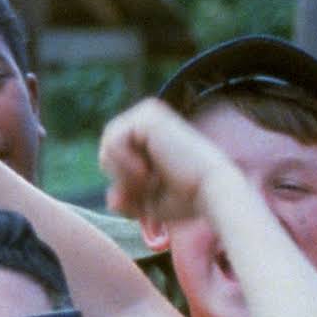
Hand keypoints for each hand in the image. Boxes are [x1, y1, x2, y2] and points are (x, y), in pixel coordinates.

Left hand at [99, 98, 233, 221]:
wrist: (210, 192)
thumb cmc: (186, 200)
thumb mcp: (146, 203)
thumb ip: (125, 198)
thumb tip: (111, 199)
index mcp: (148, 135)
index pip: (111, 158)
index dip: (121, 183)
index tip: (146, 193)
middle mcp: (148, 118)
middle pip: (106, 151)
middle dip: (120, 178)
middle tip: (147, 186)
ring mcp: (148, 113)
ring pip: (107, 145)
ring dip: (123, 172)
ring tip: (148, 178)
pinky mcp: (149, 114)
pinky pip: (114, 141)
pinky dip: (125, 164)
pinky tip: (146, 170)